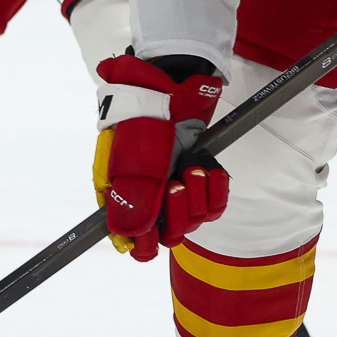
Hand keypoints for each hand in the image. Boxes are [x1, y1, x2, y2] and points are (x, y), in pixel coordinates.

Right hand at [94, 53, 228, 260]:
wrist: (170, 92)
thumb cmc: (143, 125)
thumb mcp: (132, 166)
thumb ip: (130, 205)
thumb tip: (128, 241)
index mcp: (120, 195)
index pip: (132, 240)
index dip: (143, 244)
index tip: (152, 239)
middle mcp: (148, 196)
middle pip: (168, 233)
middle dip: (177, 212)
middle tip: (175, 183)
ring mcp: (174, 186)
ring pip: (194, 219)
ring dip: (198, 195)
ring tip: (192, 167)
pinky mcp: (199, 177)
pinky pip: (214, 204)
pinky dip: (216, 189)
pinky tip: (209, 169)